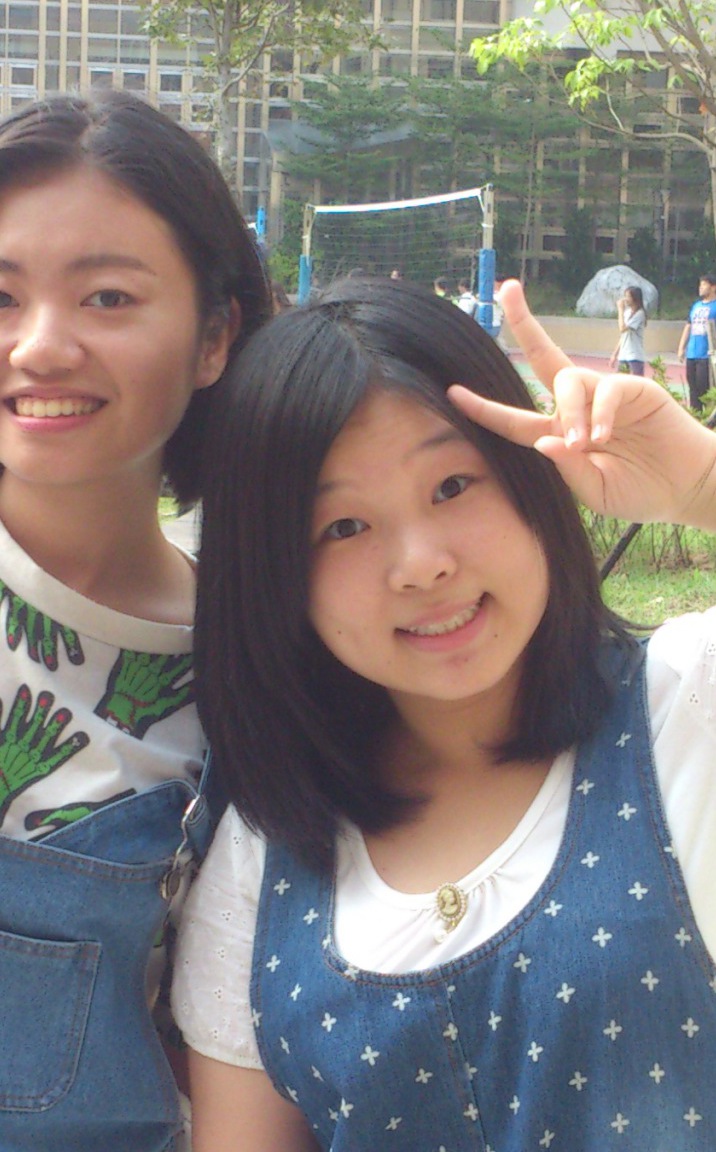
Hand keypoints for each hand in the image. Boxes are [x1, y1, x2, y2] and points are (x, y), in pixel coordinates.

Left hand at [450, 281, 715, 529]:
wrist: (685, 488)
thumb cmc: (639, 491)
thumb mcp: (596, 491)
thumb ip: (568, 469)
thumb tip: (543, 440)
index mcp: (561, 434)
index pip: (514, 420)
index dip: (484, 408)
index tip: (452, 392)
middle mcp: (577, 407)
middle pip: (543, 359)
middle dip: (523, 324)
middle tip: (507, 290)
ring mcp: (604, 395)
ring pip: (568, 380)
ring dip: (571, 410)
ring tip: (589, 443)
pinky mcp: (633, 390)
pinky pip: (606, 389)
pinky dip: (600, 411)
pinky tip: (604, 436)